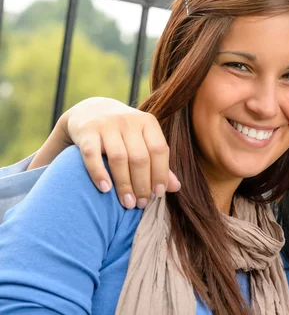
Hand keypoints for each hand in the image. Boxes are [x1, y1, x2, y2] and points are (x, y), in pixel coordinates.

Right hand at [32, 97, 179, 208]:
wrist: (90, 111)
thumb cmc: (124, 133)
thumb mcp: (143, 140)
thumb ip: (158, 162)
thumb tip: (175, 187)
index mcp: (148, 122)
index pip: (159, 150)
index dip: (161, 173)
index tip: (158, 194)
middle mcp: (129, 121)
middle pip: (140, 157)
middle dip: (142, 184)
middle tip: (141, 204)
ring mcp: (107, 125)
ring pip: (119, 158)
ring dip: (124, 184)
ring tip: (127, 203)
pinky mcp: (86, 131)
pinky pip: (92, 155)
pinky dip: (99, 173)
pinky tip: (105, 190)